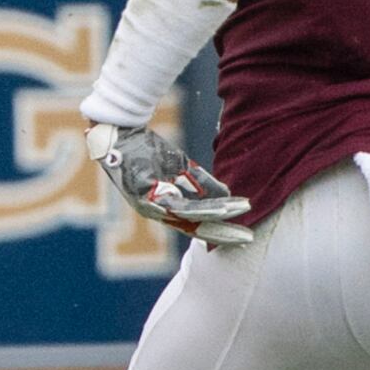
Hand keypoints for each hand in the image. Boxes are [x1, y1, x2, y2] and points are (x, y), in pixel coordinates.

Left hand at [86, 119, 252, 248]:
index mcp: (162, 207)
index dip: (218, 230)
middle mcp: (155, 211)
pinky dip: (204, 206)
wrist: (121, 132)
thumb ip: (201, 183)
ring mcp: (149, 205)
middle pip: (194, 227)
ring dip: (218, 216)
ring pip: (190, 216)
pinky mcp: (147, 195)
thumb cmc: (147, 148)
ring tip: (242, 215)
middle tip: (247, 238)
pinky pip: (180, 204)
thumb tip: (226, 196)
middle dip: (222, 233)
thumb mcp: (180, 167)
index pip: (195, 224)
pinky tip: (223, 207)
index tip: (242, 235)